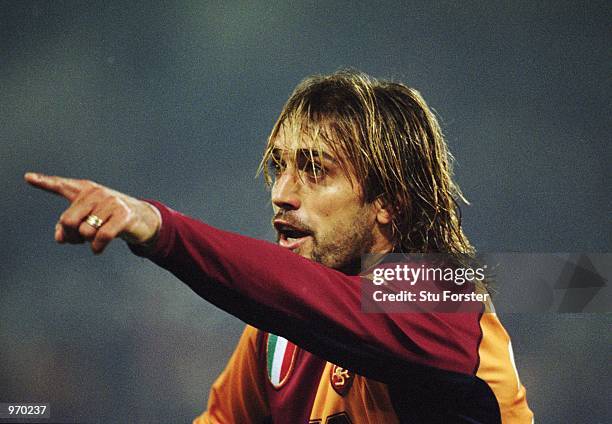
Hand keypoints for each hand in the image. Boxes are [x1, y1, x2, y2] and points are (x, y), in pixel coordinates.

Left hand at [25, 172, 160, 253]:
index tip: (28, 177)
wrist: (144, 220)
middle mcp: (97, 193)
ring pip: (85, 231)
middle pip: (68, 220)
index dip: (44, 182)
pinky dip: (97, 247)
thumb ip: (69, 227)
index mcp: (86, 190)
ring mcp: (111, 202)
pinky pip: (100, 237)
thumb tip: (61, 238)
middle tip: (79, 240)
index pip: (62, 185)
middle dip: (71, 235)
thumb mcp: (90, 221)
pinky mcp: (123, 216)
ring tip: (95, 240)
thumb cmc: (112, 218)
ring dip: (87, 241)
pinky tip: (97, 249)